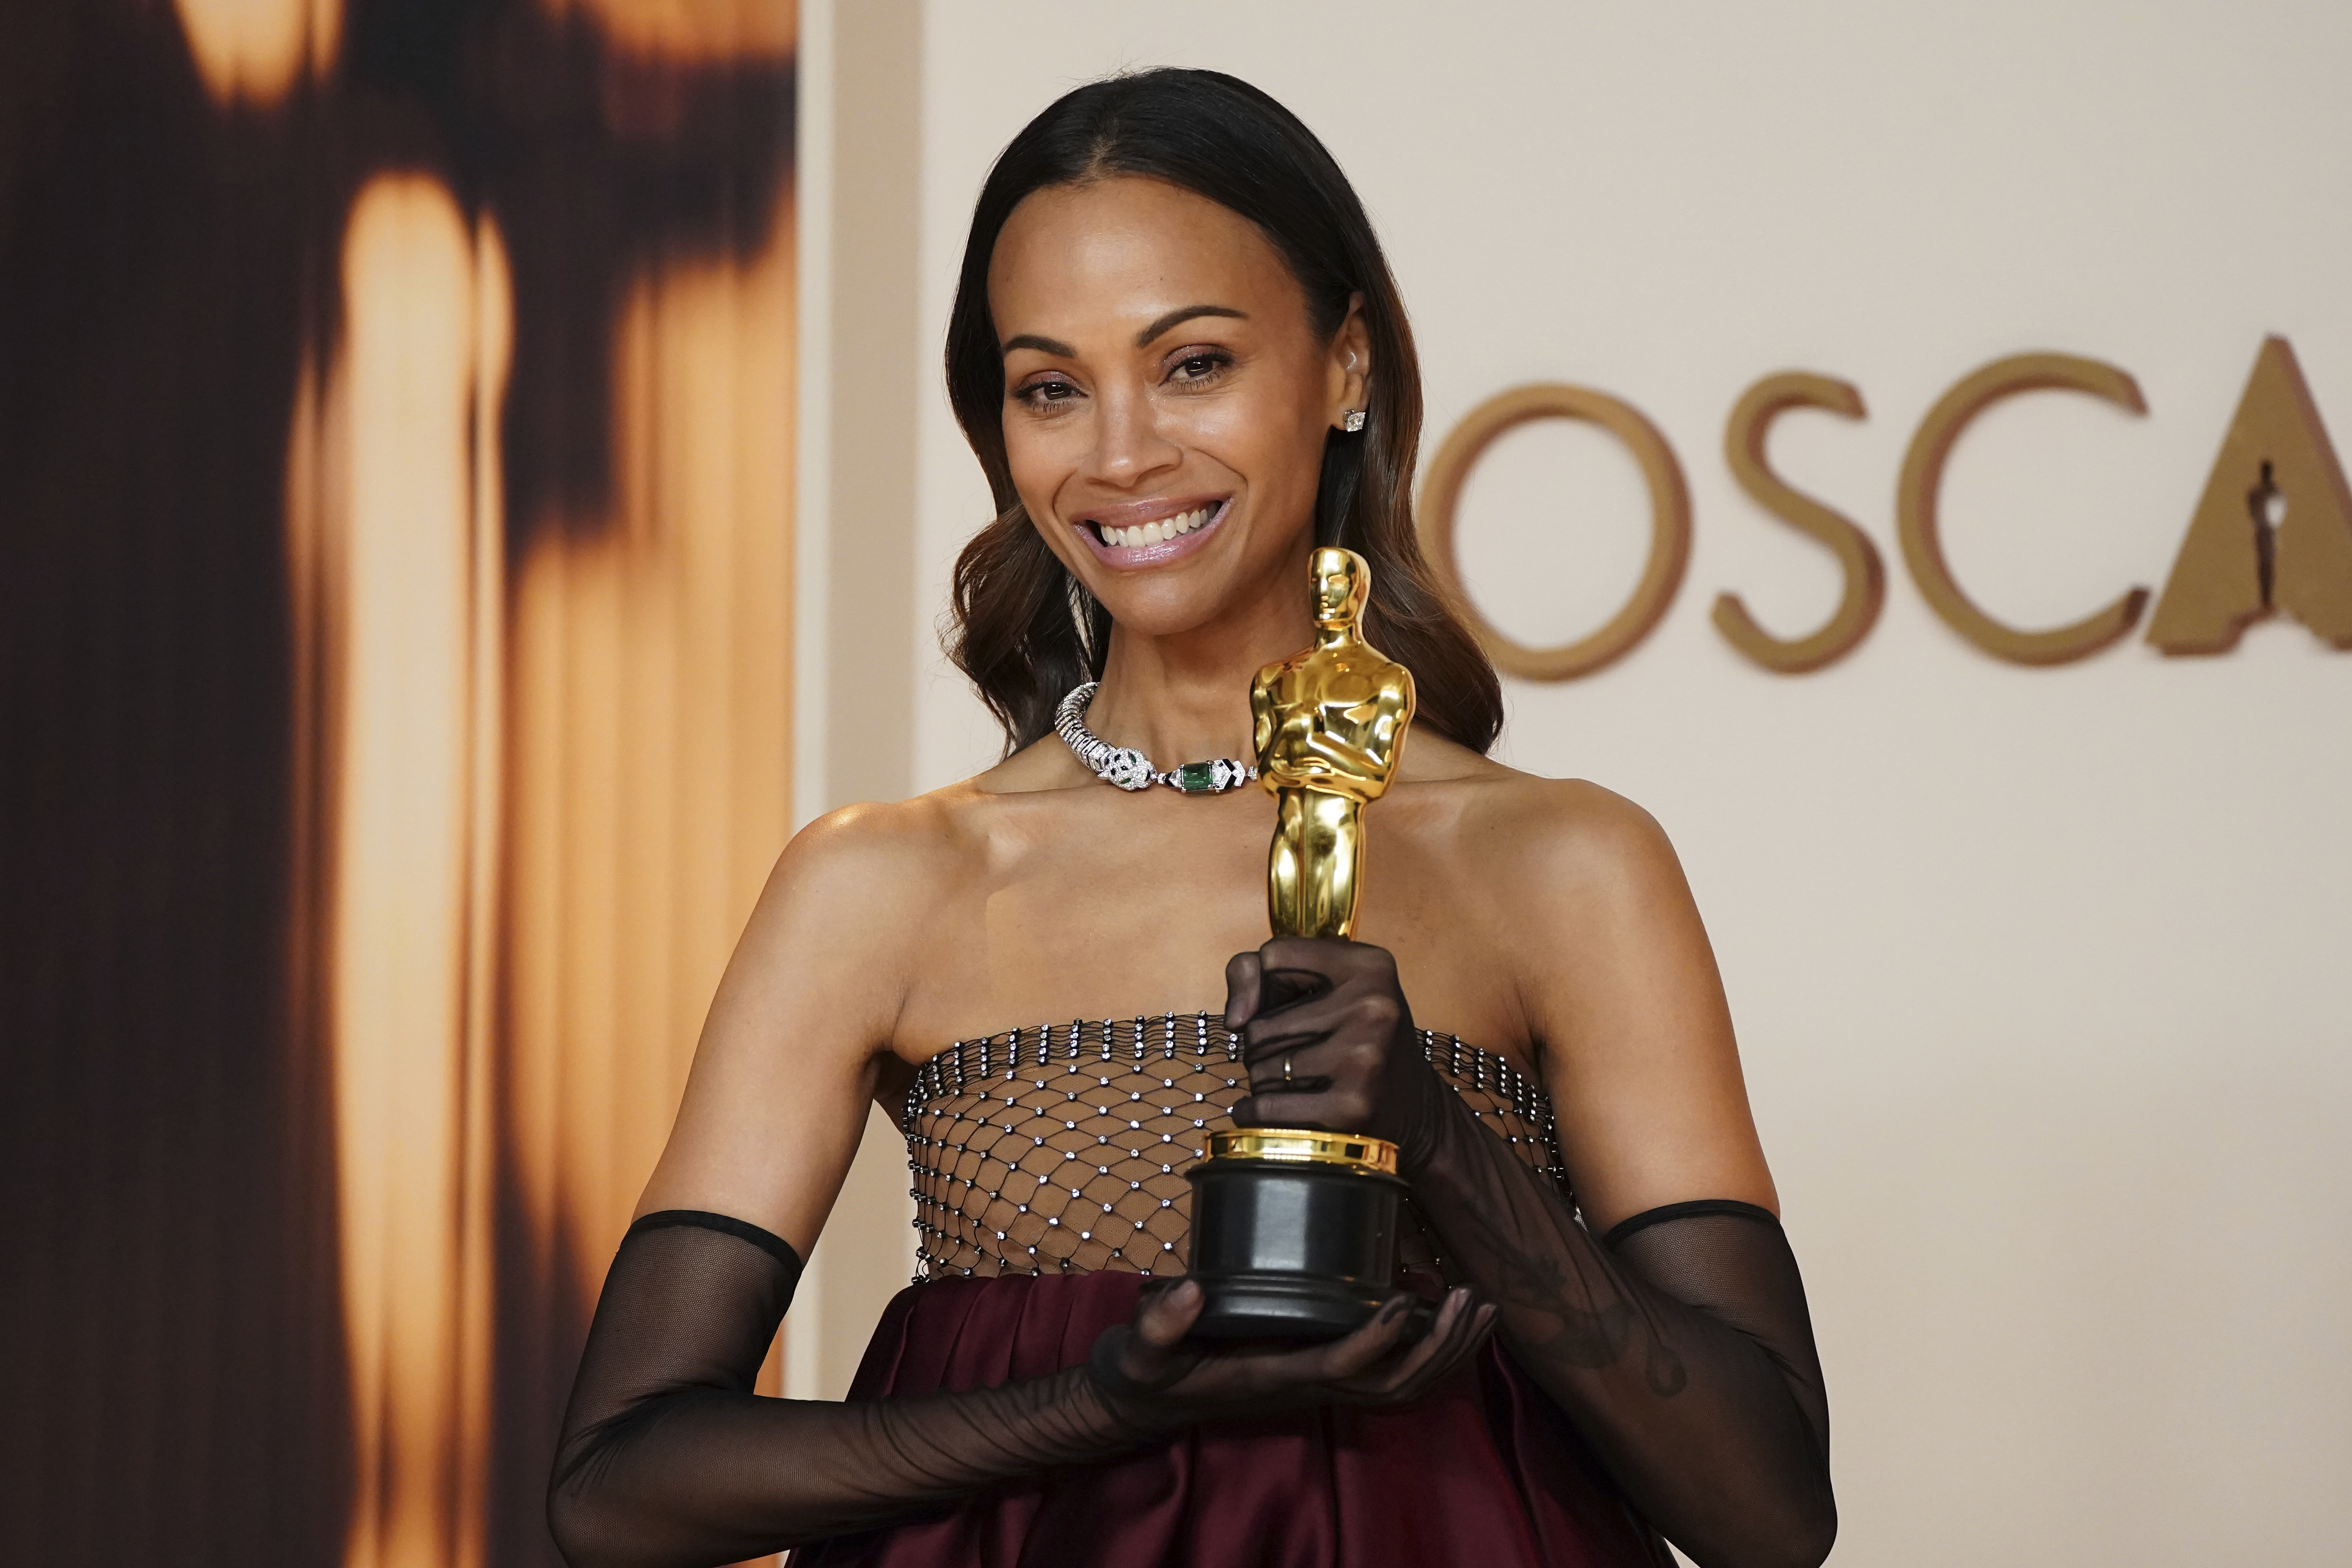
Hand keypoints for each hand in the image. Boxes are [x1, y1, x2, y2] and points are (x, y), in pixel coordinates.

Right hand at [1086, 1277, 1496, 1429]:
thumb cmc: (1147, 1372)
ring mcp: (1317, 1385)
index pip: (1338, 1367)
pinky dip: (1427, 1349)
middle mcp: (1305, 1387)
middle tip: (1471, 1298)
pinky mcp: (1319, 1372)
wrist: (1146, 1401)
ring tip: (1480, 1304)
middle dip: (1438, 1350)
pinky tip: (1443, 1309)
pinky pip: (1389, 1374)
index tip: (1404, 1299)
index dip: (1377, 1341)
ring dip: (1447, 1351)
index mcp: (1272, 1377)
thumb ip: (1160, 1325)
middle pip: (1392, 1386)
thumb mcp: (1140, 1349)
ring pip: (1401, 1386)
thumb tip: (1187, 1290)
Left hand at [1224, 937, 1449, 1165]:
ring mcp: (1364, 1059)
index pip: (1272, 956)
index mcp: (1370, 966)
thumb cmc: (1357, 1042)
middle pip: (1258, 1023)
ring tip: (1303, 1083)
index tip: (1283, 1005)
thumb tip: (1235, 1017)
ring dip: (1265, 1081)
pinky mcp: (1351, 1107)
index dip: (1265, 986)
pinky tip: (1281, 1112)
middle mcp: (1373, 1007)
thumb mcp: (1327, 988)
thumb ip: (1259, 973)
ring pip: (1259, 1068)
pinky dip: (1258, 1114)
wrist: (1416, 1111)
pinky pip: (1267, 1107)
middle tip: (1299, 1055)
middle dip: (1263, 1045)